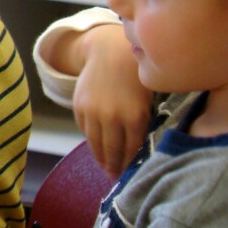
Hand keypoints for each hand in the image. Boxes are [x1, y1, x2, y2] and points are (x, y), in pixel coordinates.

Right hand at [73, 25, 151, 178]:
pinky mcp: (80, 106)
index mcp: (134, 116)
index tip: (129, 175)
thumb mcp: (147, 99)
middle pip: (112, 150)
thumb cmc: (136, 75)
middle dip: (114, 165)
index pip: (131, 150)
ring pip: (96, 143)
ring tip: (105, 166)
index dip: (129, 164)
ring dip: (100, 157)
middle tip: (115, 176)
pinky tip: (96, 145)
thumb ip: (142, 124)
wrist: (110, 51)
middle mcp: (112, 117)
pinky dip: (90, 139)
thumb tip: (138, 151)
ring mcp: (93, 112)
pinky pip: (84, 130)